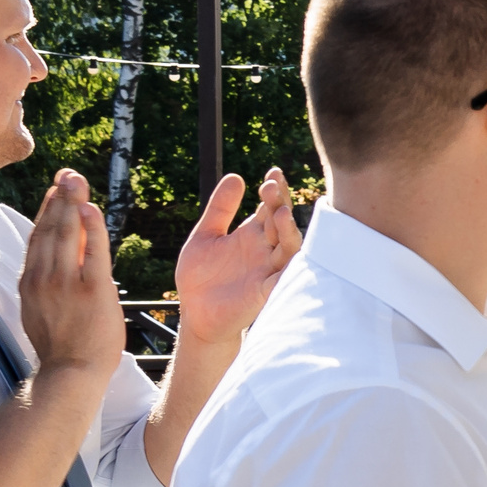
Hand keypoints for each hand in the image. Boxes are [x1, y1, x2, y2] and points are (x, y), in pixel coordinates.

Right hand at [16, 169, 122, 381]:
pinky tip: (90, 208)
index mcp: (31, 282)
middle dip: (59, 197)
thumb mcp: (42, 309)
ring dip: (72, 204)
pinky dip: (91, 228)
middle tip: (69, 173)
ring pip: (67, 235)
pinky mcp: (91, 291)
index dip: (47, 210)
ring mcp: (66, 284)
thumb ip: (47, 283)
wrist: (72, 372)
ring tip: (76, 180)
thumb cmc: (64, 345)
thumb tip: (55, 262)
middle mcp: (44, 278)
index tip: (55, 189)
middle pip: (50, 229)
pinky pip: (92, 252)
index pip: (38, 237)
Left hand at [173, 167, 301, 346]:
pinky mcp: (265, 291)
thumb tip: (236, 176)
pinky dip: (289, 267)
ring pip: (288, 247)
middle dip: (279, 204)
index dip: (274, 191)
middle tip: (271, 186)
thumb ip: (220, 208)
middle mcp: (264, 250)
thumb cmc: (201, 277)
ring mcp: (267, 270)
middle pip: (280, 223)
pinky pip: (283, 278)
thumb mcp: (205, 235)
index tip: (273, 173)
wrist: (196, 313)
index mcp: (251, 235)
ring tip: (281, 214)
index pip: (269, 208)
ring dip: (287, 231)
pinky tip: (291, 254)